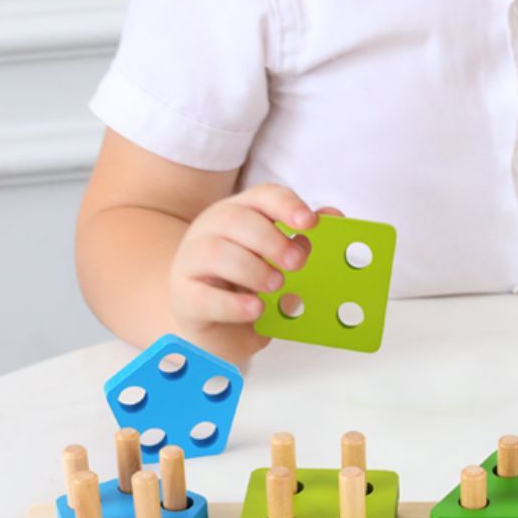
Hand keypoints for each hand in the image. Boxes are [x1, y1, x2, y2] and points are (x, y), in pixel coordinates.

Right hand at [169, 183, 341, 338]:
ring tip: (276, 285)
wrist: (210, 321)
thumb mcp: (277, 261)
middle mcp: (211, 230)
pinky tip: (255, 309)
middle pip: (236, 219)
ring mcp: (191, 261)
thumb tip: (333, 215)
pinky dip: (233, 303)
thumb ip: (302, 238)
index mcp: (240, 213)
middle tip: (298, 263)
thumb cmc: (246, 284)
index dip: (287, 205)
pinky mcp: (183, 297)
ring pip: (216, 252)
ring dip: (252, 268)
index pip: (262, 196)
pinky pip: (203, 296)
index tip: (310, 222)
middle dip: (272, 240)